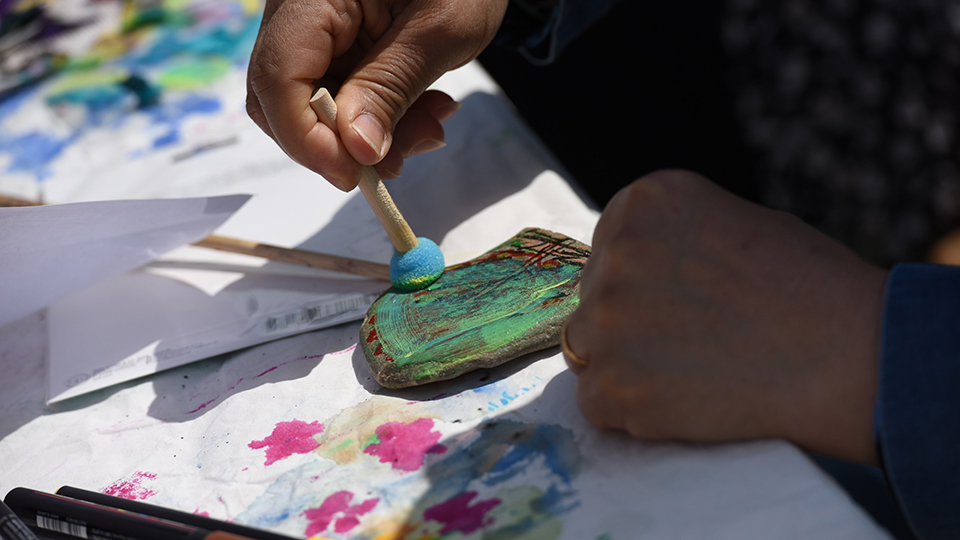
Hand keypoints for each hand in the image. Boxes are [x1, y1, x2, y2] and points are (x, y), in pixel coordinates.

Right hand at [246, 0, 508, 189]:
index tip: (353, 174)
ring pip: (313, 106)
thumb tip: (356, 151)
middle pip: (283, 97)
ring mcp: (316, 27)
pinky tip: (425, 111)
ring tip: (429, 127)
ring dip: (369, 135)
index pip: (277, 76)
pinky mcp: (338, 41)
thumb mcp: (441, 28)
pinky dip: (380, 115)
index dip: (308, 139)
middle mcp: (299, 8)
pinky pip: (341, 93)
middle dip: (339, 143)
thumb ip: (392, 87)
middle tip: (398, 160)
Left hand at [564, 170, 887, 463]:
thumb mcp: (736, 222)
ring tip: (688, 373)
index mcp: (644, 201)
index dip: (642, 282)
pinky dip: (628, 410)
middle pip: (594, 297)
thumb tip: (635, 271)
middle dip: (631, 322)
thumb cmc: (812, 287)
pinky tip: (681, 402)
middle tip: (691, 343)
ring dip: (623, 363)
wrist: (848, 355)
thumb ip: (673, 240)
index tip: (680, 302)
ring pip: (585, 348)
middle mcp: (615, 251)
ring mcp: (606, 318)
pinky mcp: (611, 382)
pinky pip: (594, 401)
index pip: (609, 247)